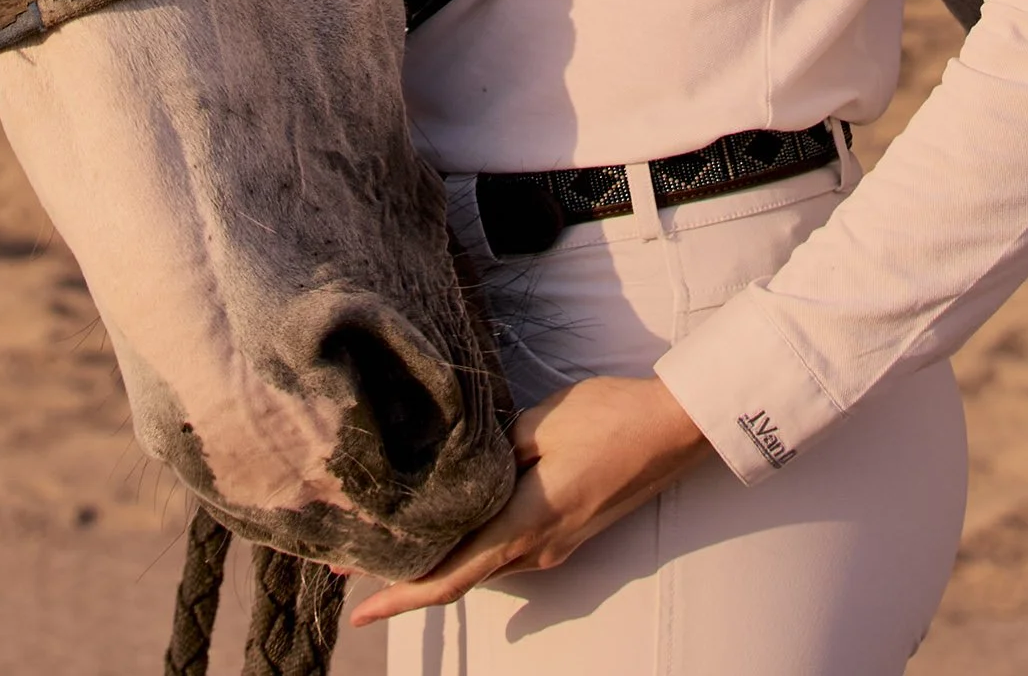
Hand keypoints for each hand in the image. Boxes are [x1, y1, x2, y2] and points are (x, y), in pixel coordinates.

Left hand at [348, 374, 708, 626]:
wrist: (672, 429)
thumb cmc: (611, 418)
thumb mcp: (542, 422)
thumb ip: (493, 450)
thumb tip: (459, 466)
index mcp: (527, 524)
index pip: (452, 577)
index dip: (402, 598)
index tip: (359, 609)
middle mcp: (539, 549)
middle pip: (460, 576)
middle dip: (407, 574)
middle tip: (355, 554)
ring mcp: (555, 545)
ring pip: (483, 562)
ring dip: (438, 556)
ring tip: (391, 534)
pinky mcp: (566, 532)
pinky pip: (507, 549)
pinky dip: (470, 544)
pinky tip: (451, 522)